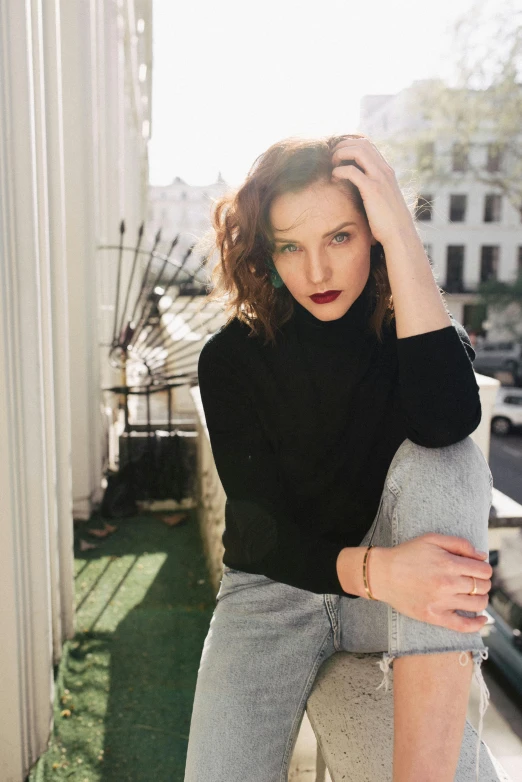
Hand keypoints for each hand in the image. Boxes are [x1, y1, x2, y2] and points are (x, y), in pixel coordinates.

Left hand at [330, 136, 414, 247]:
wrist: (399, 233)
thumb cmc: (388, 220)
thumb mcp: (382, 198)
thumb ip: (372, 187)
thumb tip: (357, 187)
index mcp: (386, 170)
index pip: (368, 144)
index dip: (351, 143)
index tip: (338, 152)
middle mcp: (384, 170)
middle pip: (362, 143)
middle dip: (343, 145)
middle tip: (331, 157)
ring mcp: (379, 178)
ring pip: (358, 151)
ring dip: (341, 153)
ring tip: (332, 164)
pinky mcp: (372, 190)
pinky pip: (352, 171)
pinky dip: (340, 170)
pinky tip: (334, 178)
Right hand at [368, 533, 492, 632]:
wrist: (382, 574)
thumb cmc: (407, 555)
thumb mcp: (431, 539)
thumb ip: (459, 544)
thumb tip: (481, 556)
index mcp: (448, 563)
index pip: (483, 570)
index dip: (484, 568)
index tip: (477, 568)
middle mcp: (447, 584)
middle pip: (482, 586)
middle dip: (483, 582)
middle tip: (474, 580)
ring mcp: (441, 602)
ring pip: (478, 604)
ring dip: (481, 598)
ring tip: (473, 593)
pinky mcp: (434, 617)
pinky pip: (463, 626)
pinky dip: (477, 624)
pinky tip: (482, 619)